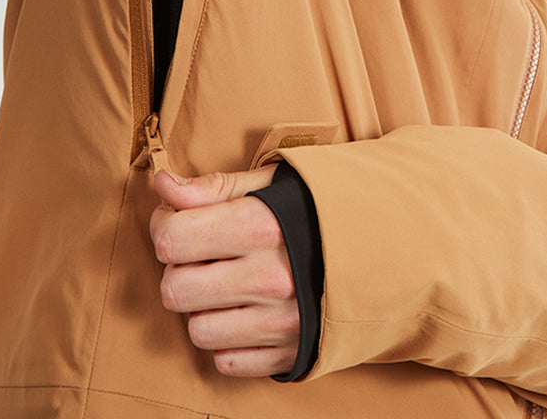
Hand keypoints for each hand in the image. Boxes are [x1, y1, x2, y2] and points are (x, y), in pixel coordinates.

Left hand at [150, 166, 298, 377]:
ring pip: (197, 331)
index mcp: (260, 226)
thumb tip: (162, 185)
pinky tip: (244, 312)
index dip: (163, 226)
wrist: (383, 245)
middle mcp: (270, 278)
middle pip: (175, 291)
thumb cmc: (315, 209)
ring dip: (201, 309)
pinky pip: (227, 362)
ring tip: (223, 285)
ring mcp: (281, 321)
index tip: (175, 220)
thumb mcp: (268, 184)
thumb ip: (212, 187)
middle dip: (177, 270)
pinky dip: (228, 341)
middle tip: (199, 255)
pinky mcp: (291, 354)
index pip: (172, 239)